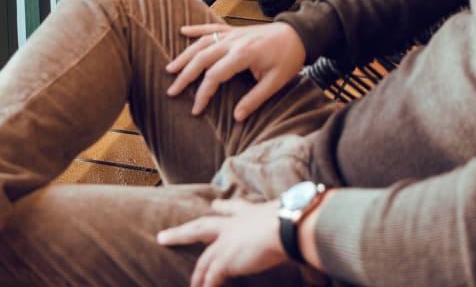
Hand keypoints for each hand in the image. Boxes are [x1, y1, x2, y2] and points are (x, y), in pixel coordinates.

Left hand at [157, 197, 284, 286]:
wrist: (287, 225)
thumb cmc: (294, 219)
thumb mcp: (288, 217)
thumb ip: (288, 224)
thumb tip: (306, 228)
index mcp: (250, 213)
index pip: (233, 208)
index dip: (222, 207)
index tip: (214, 204)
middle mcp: (234, 225)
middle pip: (200, 228)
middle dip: (181, 232)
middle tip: (164, 236)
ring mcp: (227, 242)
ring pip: (203, 260)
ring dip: (196, 275)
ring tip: (190, 285)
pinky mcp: (225, 260)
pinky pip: (211, 278)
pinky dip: (207, 286)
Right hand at [165, 20, 305, 119]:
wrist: (299, 34)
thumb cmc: (289, 57)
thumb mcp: (276, 82)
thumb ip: (255, 99)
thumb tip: (237, 118)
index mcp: (243, 54)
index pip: (214, 76)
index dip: (203, 94)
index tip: (196, 110)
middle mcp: (234, 42)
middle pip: (202, 58)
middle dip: (185, 75)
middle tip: (172, 91)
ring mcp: (233, 34)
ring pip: (203, 42)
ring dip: (185, 54)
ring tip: (170, 68)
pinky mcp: (235, 30)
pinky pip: (212, 27)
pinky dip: (196, 29)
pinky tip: (182, 31)